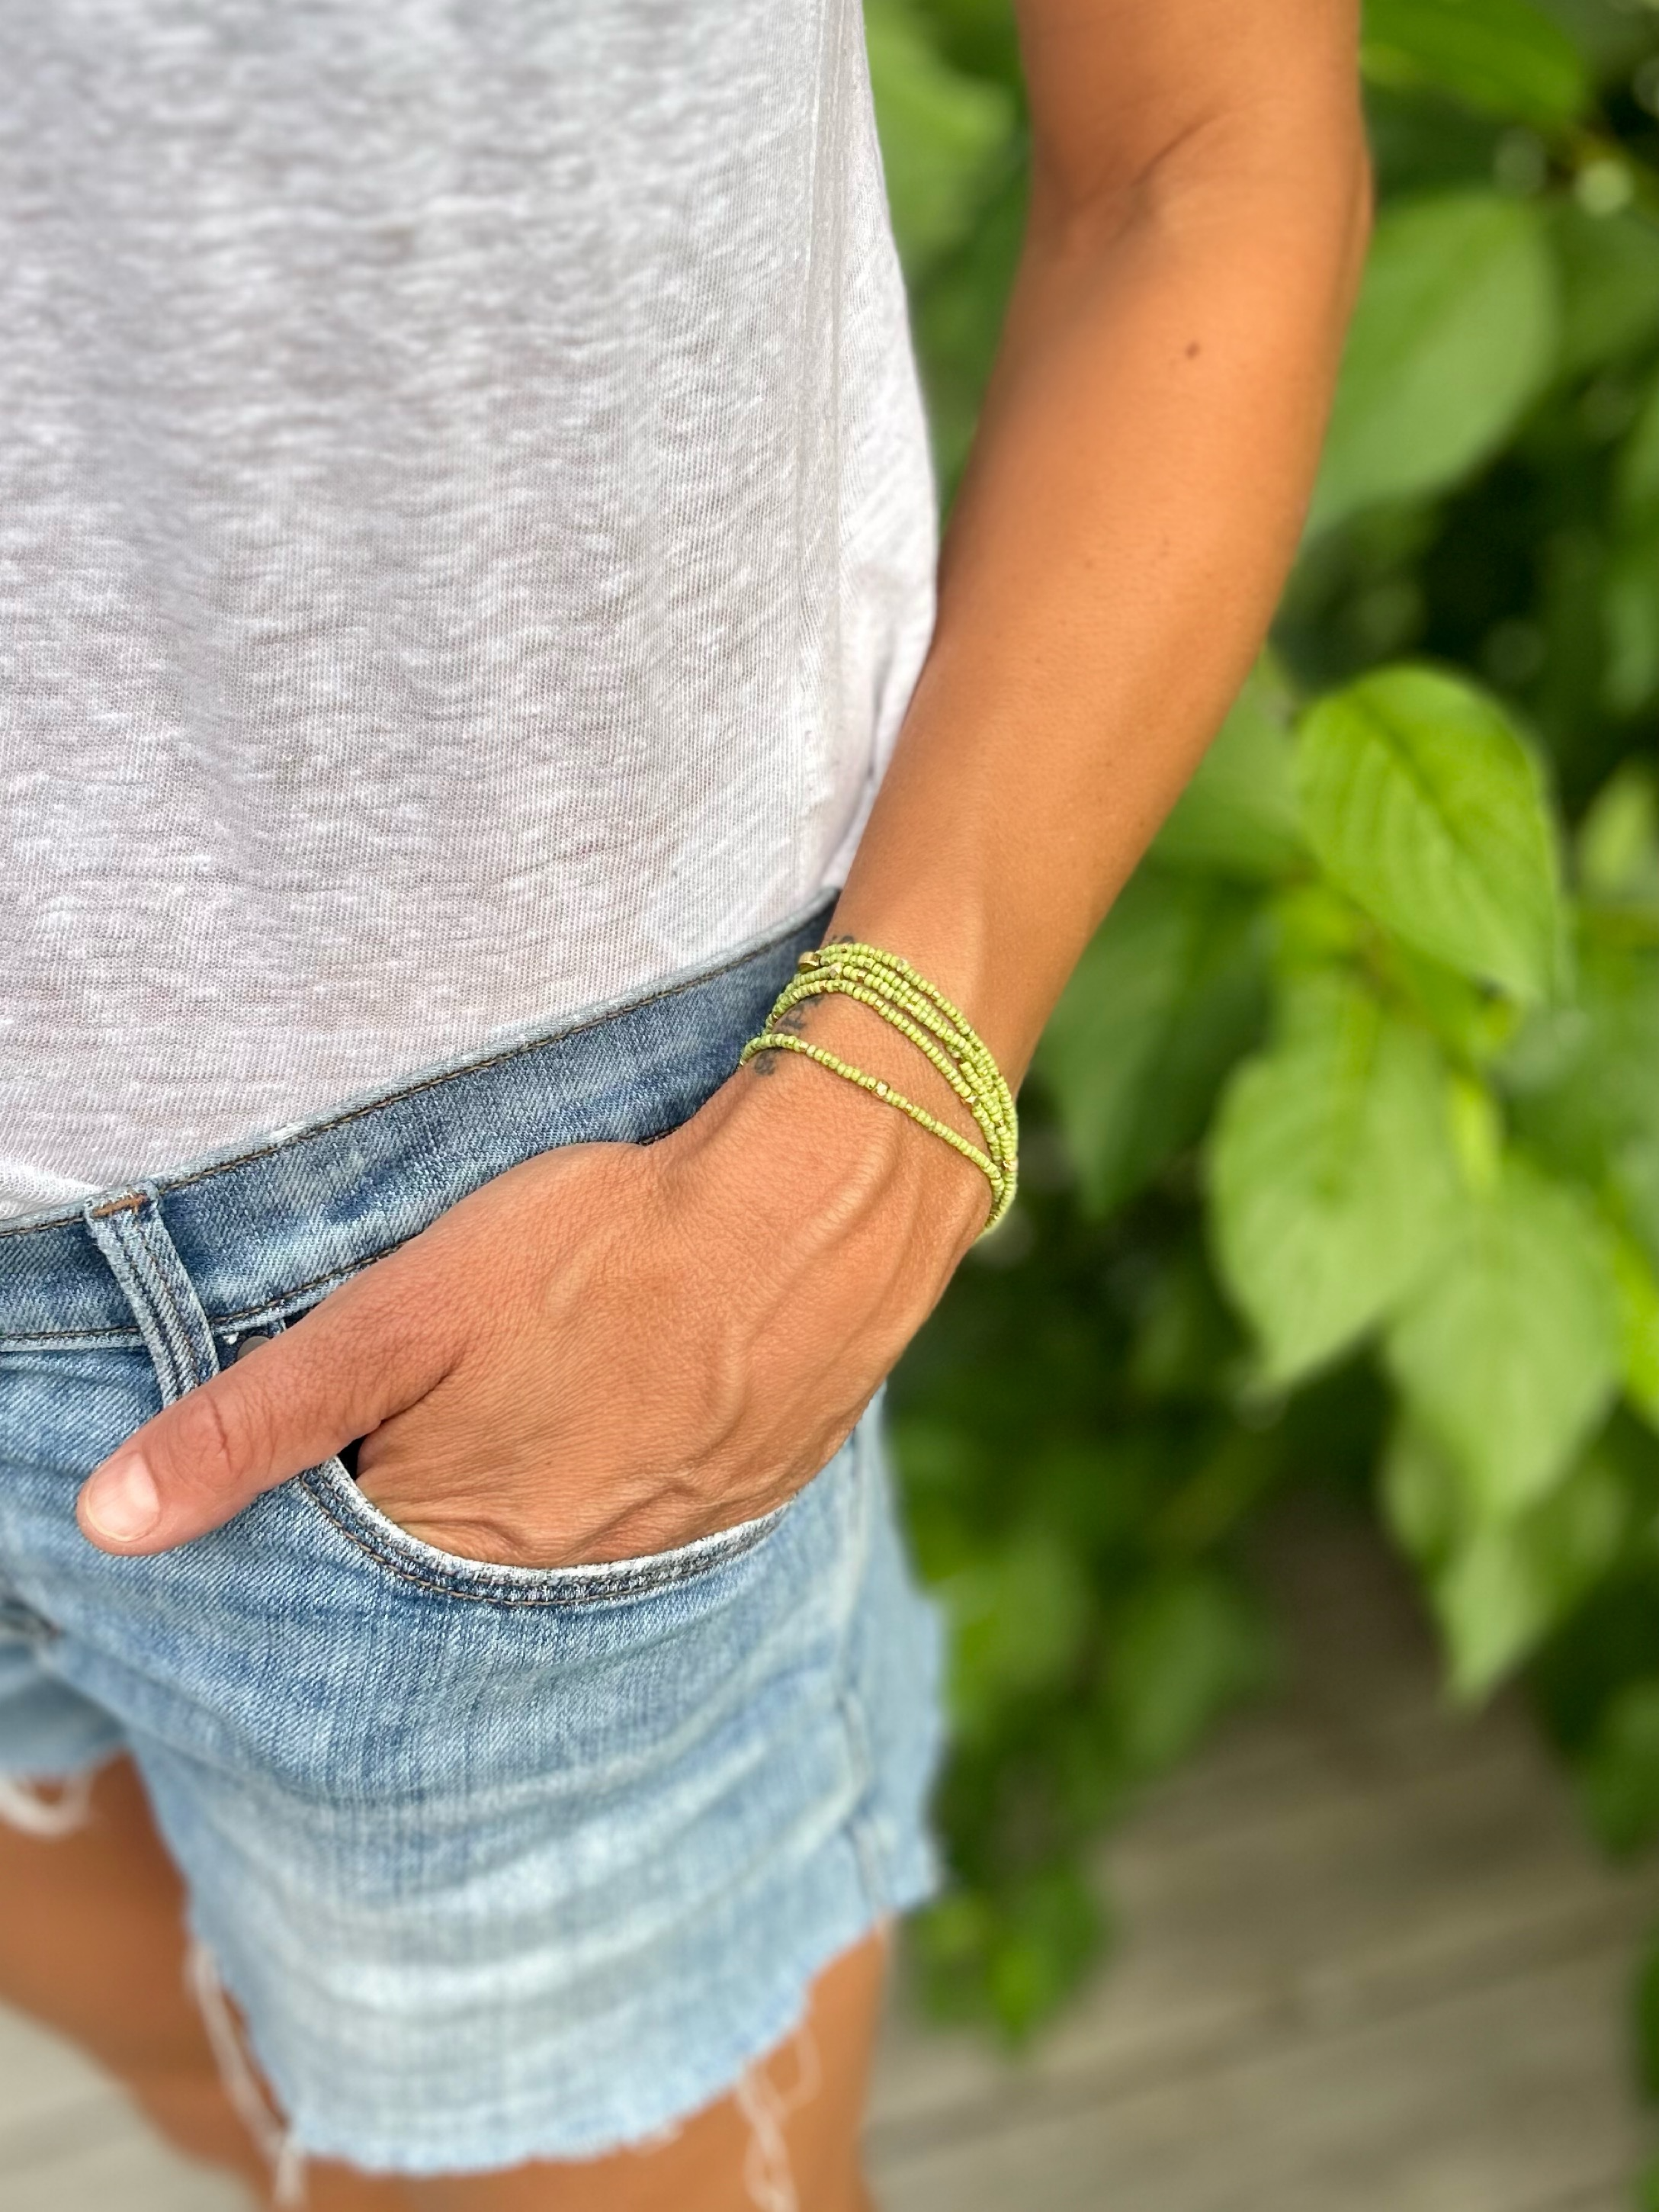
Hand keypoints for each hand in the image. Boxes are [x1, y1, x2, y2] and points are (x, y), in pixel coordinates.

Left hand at [76, 1047, 987, 1563]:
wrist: (810, 1215)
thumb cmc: (600, 1247)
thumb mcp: (403, 1313)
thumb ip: (261, 1417)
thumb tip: (113, 1524)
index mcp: (462, 1535)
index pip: (351, 1569)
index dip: (336, 1492)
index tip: (352, 1433)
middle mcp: (560, 1574)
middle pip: (457, 1569)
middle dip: (434, 1502)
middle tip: (457, 1404)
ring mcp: (662, 1549)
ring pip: (558, 1550)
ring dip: (535, 1489)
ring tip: (544, 1399)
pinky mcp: (740, 1505)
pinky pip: (651, 1526)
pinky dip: (624, 1479)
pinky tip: (632, 1406)